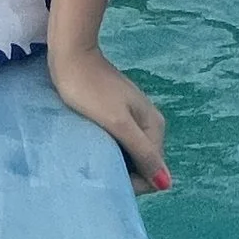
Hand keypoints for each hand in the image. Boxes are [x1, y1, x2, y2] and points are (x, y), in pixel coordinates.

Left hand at [47, 41, 170, 191]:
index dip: (133, 182)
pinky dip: (107, 147)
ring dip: (113, 160)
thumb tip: (167, 184)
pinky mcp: (116, 112)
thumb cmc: (91, 90)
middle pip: (142, 163)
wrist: (71, 54)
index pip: (154, 172)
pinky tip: (91, 144)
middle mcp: (149, 123)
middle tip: (95, 167)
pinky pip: (117, 141)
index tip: (106, 177)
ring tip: (91, 157)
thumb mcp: (118, 123)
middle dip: (123, 172)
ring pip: (128, 153)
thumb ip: (143, 152)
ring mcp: (132, 116)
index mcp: (154, 127)